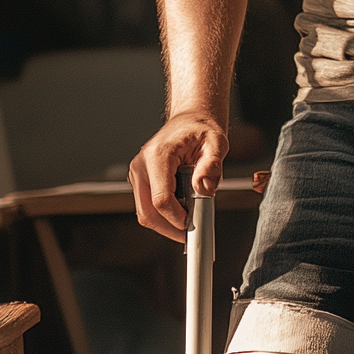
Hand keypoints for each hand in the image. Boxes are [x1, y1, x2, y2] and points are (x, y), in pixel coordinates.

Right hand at [130, 109, 229, 239]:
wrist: (190, 120)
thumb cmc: (201, 129)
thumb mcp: (216, 142)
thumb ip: (211, 165)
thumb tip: (204, 188)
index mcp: (158, 155)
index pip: (161, 199)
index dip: (176, 218)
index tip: (192, 226)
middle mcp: (141, 165)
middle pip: (147, 212)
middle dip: (169, 228)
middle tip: (191, 234)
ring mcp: (138, 173)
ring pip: (145, 212)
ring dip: (167, 222)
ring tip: (189, 219)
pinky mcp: (141, 180)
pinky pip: (148, 206)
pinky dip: (164, 215)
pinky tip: (182, 211)